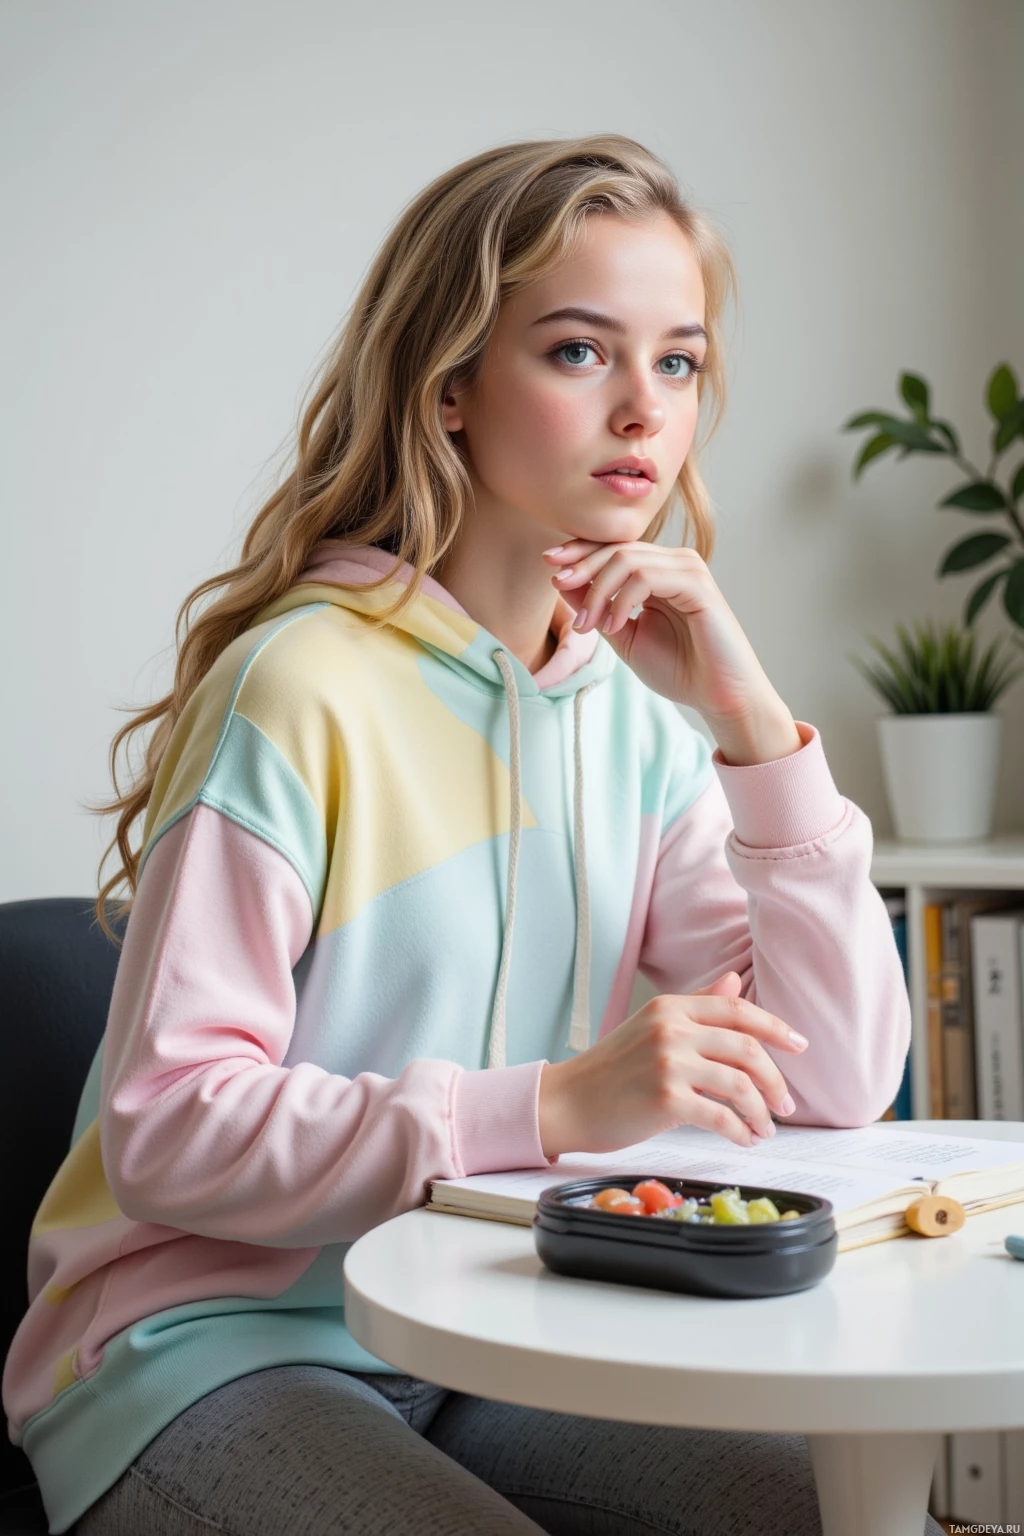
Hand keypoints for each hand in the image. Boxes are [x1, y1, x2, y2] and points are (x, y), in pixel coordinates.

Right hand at [537, 970, 807, 1159]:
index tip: (799, 1045)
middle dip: (775, 1079)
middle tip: (785, 1103)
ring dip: (761, 1112)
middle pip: (747, 1048)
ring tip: (766, 1128)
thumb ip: (696, 1006)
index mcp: (670, 1006)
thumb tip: (734, 982)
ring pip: (740, 1084)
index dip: (775, 1028)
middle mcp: (671, 1029)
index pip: (737, 1009)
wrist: (567, 1102)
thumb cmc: (609, 1070)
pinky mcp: (665, 1099)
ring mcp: (669, 1063)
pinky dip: (740, 1131)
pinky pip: (721, 1117)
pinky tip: (744, 1140)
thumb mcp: (651, 1026)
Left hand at [542, 539, 801, 761]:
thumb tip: (561, 580)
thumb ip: (596, 608)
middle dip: (582, 565)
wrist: (719, 697)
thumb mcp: (623, 636)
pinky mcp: (698, 585)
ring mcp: (688, 570)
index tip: (549, 563)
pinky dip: (622, 599)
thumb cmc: (679, 670)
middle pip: (616, 547)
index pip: (613, 549)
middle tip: (559, 584)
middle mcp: (674, 563)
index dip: (580, 551)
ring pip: (628, 558)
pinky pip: (647, 576)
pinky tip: (614, 625)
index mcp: (657, 572)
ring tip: (589, 624)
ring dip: (598, 590)